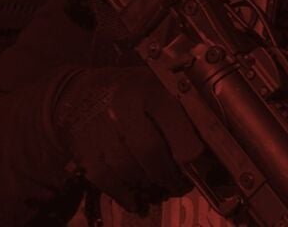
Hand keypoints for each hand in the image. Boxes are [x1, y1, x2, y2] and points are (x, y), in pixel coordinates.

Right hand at [51, 67, 203, 214]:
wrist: (76, 91)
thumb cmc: (128, 92)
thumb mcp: (158, 88)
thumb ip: (182, 112)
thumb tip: (211, 148)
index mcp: (149, 91)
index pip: (175, 127)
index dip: (190, 154)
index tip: (195, 163)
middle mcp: (122, 107)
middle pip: (150, 151)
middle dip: (168, 174)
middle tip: (177, 182)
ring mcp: (98, 128)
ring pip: (128, 168)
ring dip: (146, 183)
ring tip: (155, 182)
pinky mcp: (82, 147)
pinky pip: (105, 178)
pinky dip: (122, 193)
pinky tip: (133, 198)